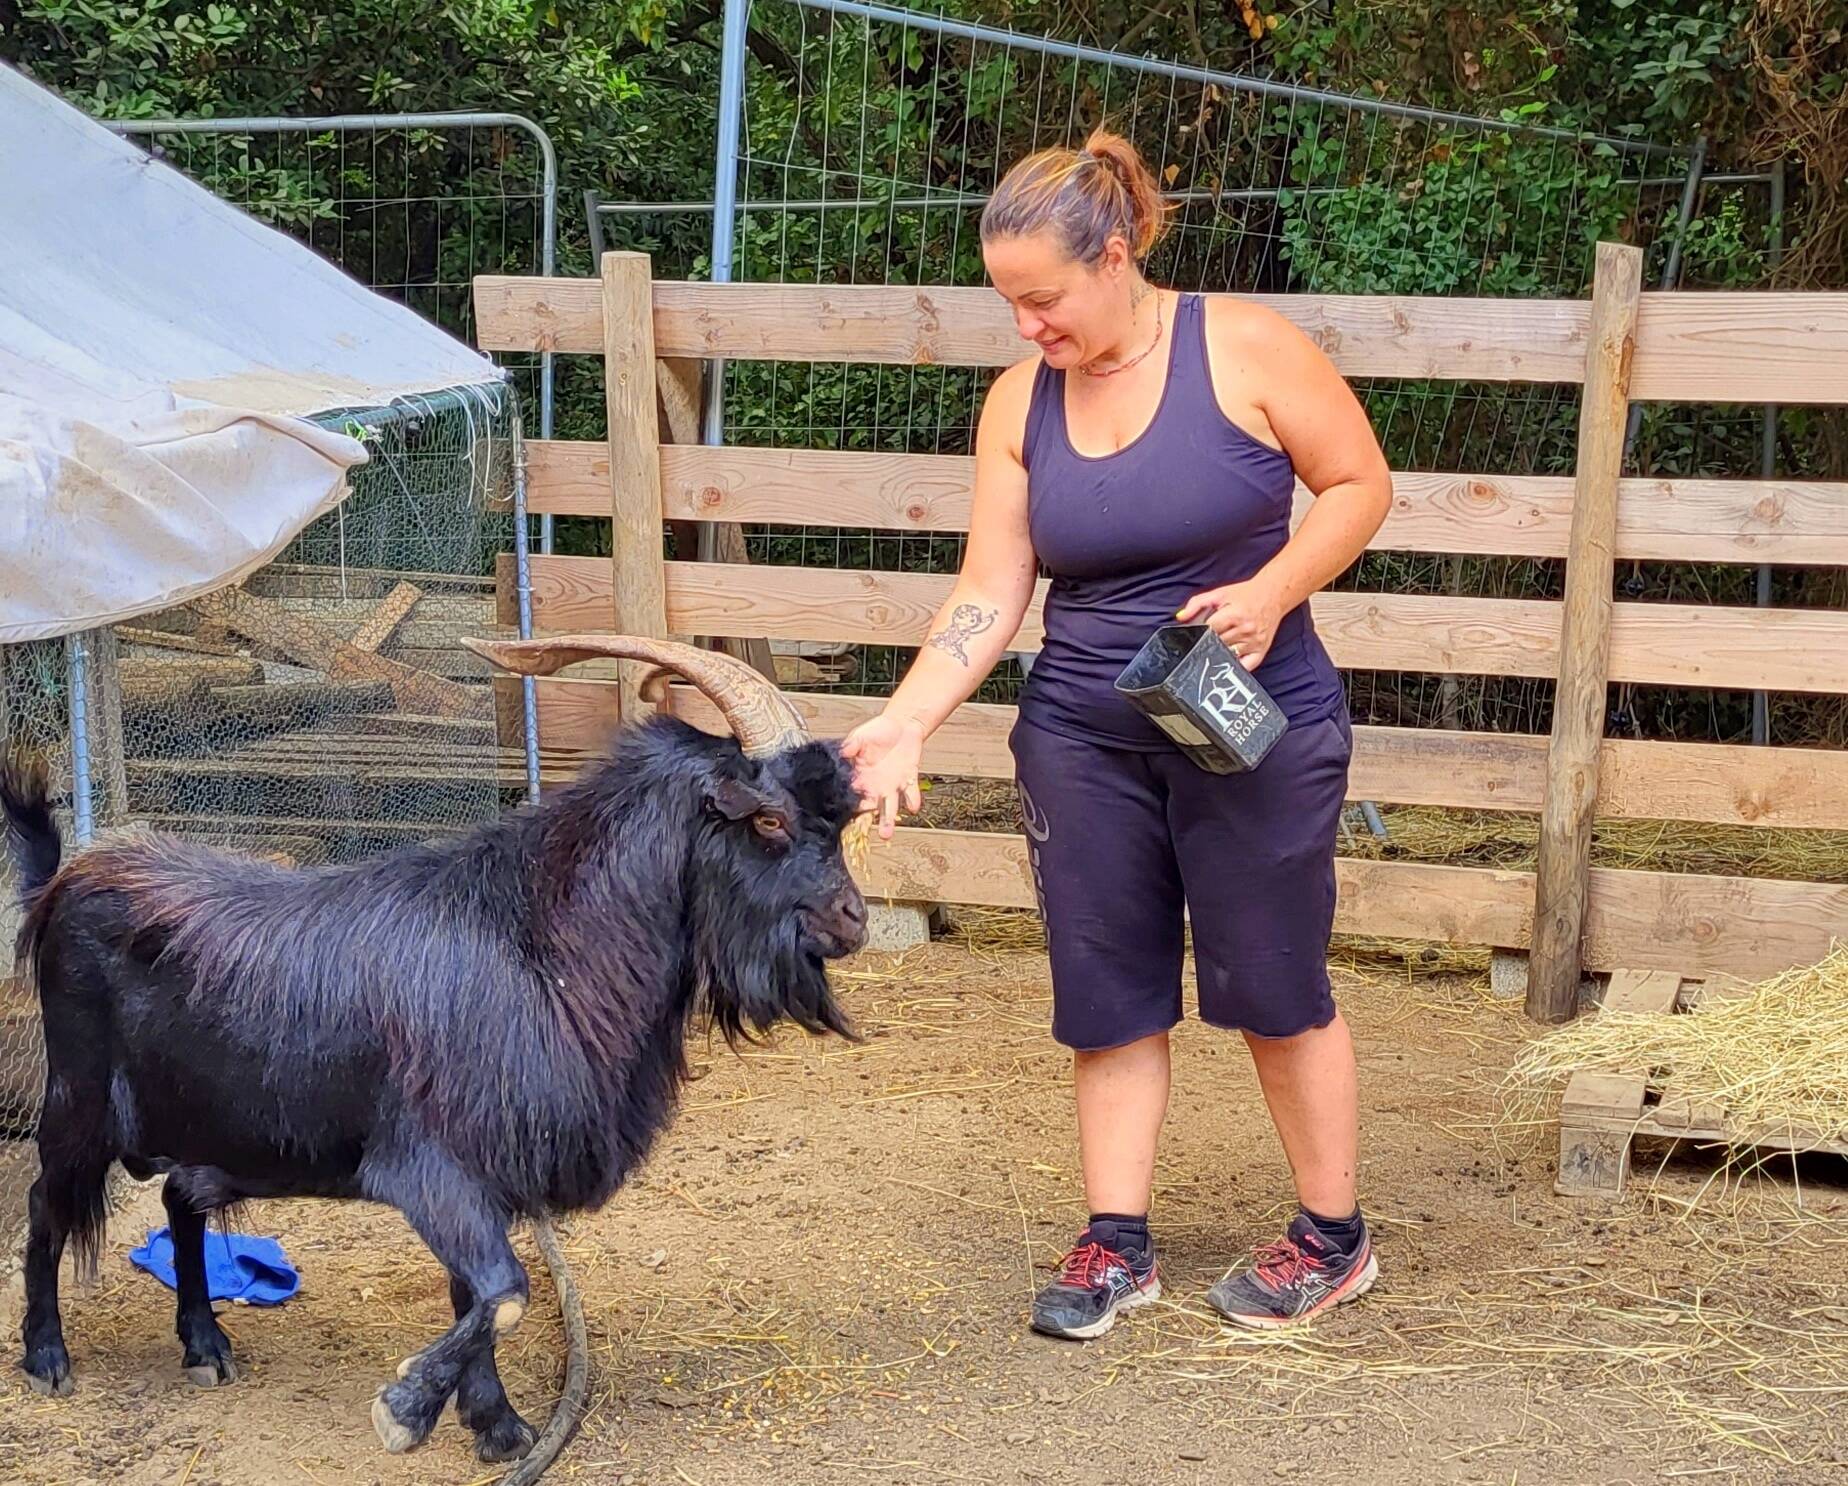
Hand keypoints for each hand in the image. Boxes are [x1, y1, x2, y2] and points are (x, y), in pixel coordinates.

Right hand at [839, 712, 925, 839]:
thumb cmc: (878, 731)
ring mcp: (891, 786)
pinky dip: (912, 800)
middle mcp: (874, 785)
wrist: (902, 725)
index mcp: (858, 776)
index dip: (850, 803)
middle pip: (869, 808)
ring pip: (889, 808)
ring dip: (888, 821)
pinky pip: (911, 793)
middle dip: (866, 821)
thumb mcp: (860, 736)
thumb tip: (841, 751)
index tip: (848, 811)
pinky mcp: (908, 780)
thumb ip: (851, 745)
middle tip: (862, 832)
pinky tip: (912, 806)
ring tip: (885, 834)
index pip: (851, 794)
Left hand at [1176, 577, 1285, 670]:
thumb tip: (1180, 617)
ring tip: (1219, 643)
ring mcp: (1255, 643)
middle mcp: (1246, 630)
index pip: (1208, 631)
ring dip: (1219, 652)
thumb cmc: (1245, 594)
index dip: (1201, 632)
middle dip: (1209, 641)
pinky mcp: (1261, 651)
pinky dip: (1234, 665)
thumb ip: (1197, 603)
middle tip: (1209, 637)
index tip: (1198, 632)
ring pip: (1227, 656)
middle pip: (1216, 644)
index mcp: (1235, 615)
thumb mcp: (1219, 593)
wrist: (1273, 595)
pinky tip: (1227, 659)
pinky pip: (1244, 667)